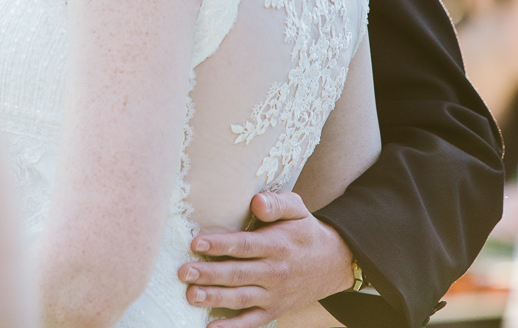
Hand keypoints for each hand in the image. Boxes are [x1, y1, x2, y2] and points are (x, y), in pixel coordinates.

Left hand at [177, 191, 353, 327]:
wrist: (334, 263)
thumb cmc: (305, 232)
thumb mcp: (297, 209)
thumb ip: (277, 203)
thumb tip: (256, 202)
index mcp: (277, 245)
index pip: (245, 245)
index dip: (220, 244)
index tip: (196, 242)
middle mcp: (275, 272)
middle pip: (238, 273)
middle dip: (209, 274)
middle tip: (183, 272)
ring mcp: (274, 295)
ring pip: (241, 298)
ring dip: (215, 298)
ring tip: (191, 295)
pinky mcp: (274, 311)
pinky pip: (252, 322)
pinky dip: (232, 327)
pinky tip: (211, 327)